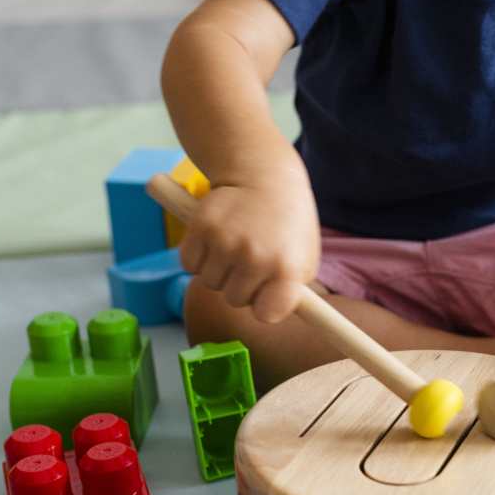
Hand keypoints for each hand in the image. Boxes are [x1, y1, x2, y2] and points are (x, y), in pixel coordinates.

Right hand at [178, 174, 319, 322]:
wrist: (265, 177)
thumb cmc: (288, 225)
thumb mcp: (305, 257)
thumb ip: (292, 292)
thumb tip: (272, 318)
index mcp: (287, 268)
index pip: (266, 314)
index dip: (263, 307)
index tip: (265, 295)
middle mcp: (256, 257)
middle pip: (234, 301)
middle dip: (240, 286)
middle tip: (251, 261)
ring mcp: (226, 242)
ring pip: (210, 283)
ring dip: (219, 271)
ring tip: (236, 246)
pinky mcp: (200, 227)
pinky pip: (189, 264)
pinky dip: (198, 256)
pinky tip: (216, 238)